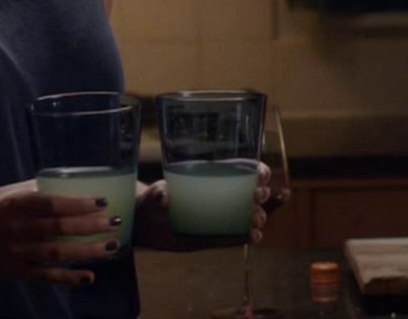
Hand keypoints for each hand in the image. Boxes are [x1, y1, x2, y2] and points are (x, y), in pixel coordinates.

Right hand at [0, 180, 120, 285]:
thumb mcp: (9, 192)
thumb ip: (37, 189)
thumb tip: (70, 182)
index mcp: (17, 206)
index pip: (51, 204)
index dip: (78, 204)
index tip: (102, 201)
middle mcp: (18, 230)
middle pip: (60, 229)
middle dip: (91, 226)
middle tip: (116, 222)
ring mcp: (18, 253)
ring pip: (58, 254)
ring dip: (87, 251)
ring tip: (111, 247)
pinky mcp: (17, 271)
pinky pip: (46, 276)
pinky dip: (68, 278)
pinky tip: (89, 276)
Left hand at [132, 163, 274, 250]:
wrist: (145, 223)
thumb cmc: (153, 201)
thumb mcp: (154, 195)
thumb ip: (158, 194)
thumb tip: (164, 196)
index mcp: (213, 178)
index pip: (243, 171)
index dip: (257, 171)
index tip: (261, 174)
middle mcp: (221, 197)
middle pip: (251, 193)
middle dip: (261, 194)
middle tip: (258, 196)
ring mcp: (220, 218)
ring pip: (248, 215)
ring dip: (258, 216)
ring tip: (257, 221)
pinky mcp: (215, 237)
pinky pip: (235, 236)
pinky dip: (248, 236)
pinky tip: (256, 236)